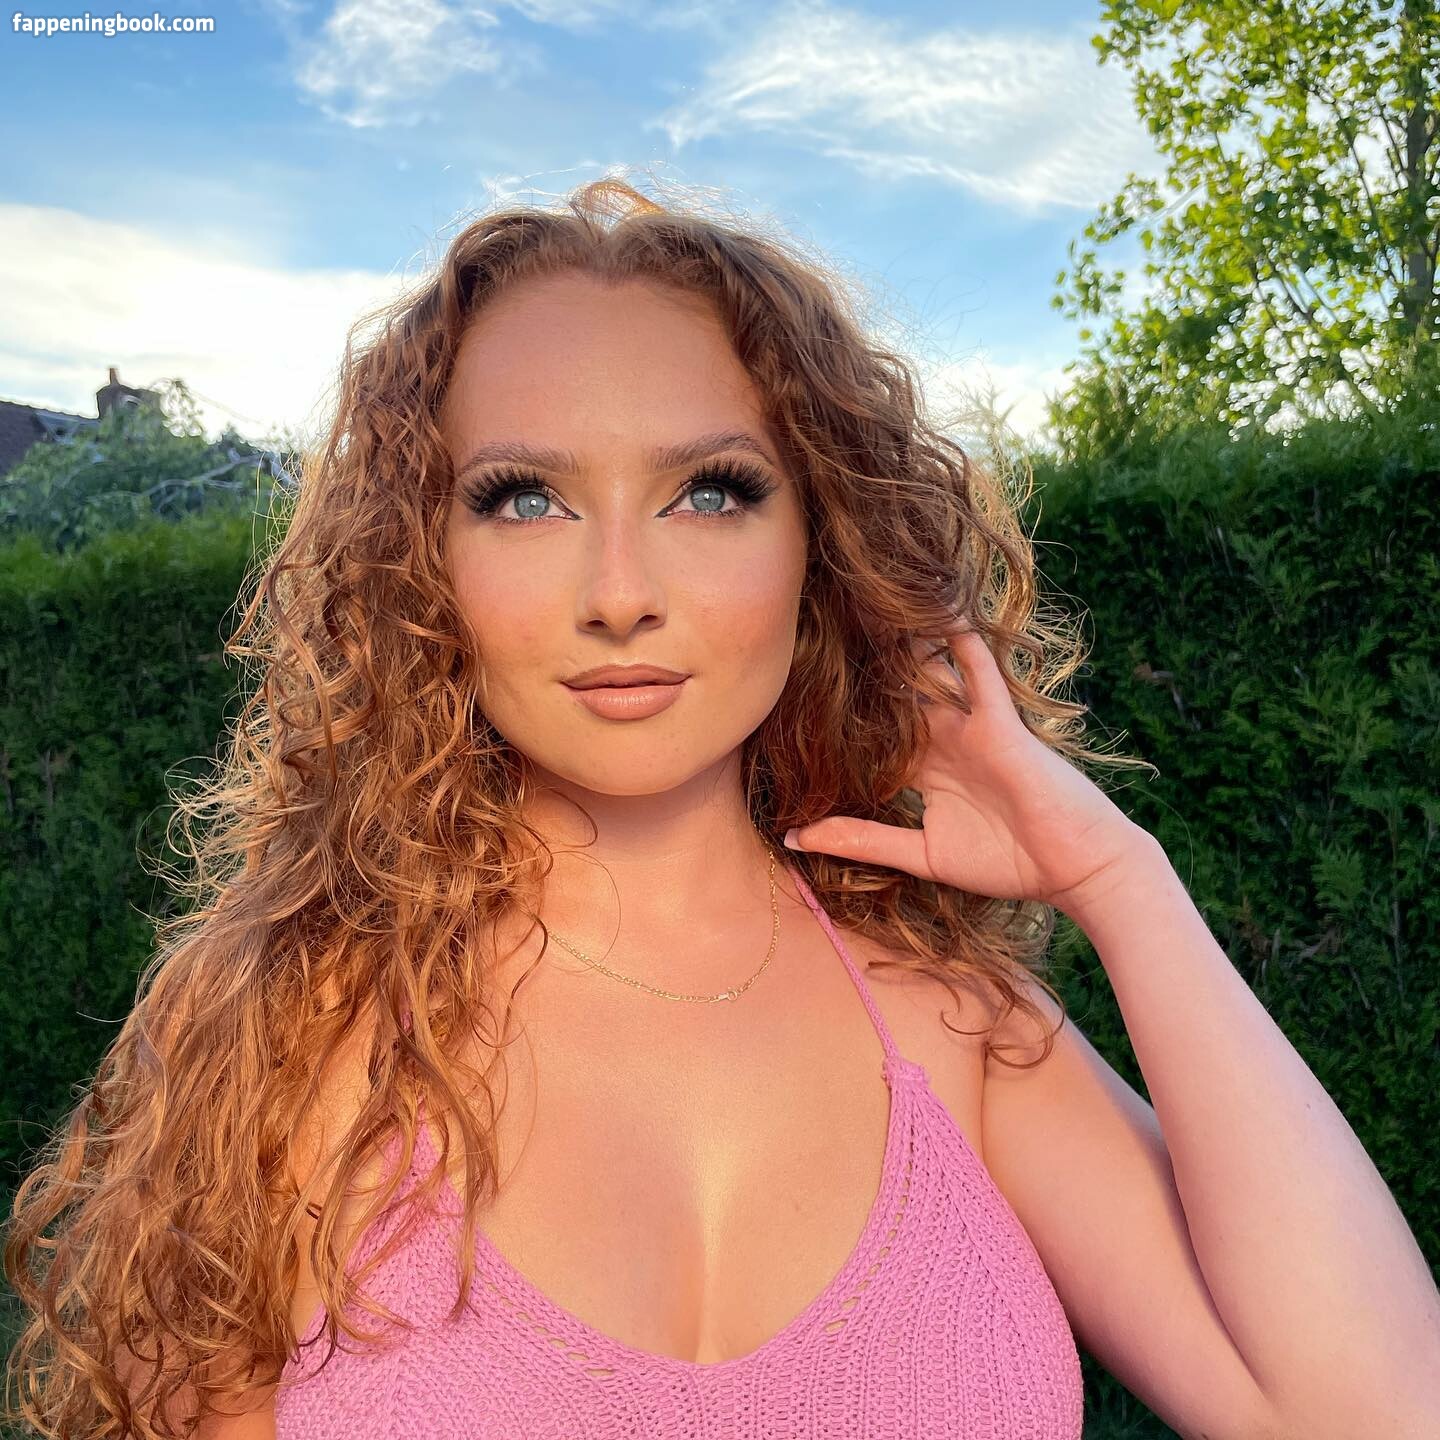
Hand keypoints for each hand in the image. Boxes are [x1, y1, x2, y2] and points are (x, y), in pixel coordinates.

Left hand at [784, 617, 1152, 911]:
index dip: (836, 718)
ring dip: (901, 640)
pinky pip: (977, 671)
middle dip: (861, 665)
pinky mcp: (1000, 723)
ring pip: (929, 673)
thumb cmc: (1008, 863)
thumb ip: (862, 840)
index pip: (873, 735)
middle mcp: (945, 740)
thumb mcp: (922, 854)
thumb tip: (793, 836)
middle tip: (814, 625)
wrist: (1077, 869)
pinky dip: (960, 640)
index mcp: (926, 770)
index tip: (791, 693)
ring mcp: (972, 726)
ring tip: (860, 599)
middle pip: (894, 694)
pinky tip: (937, 605)